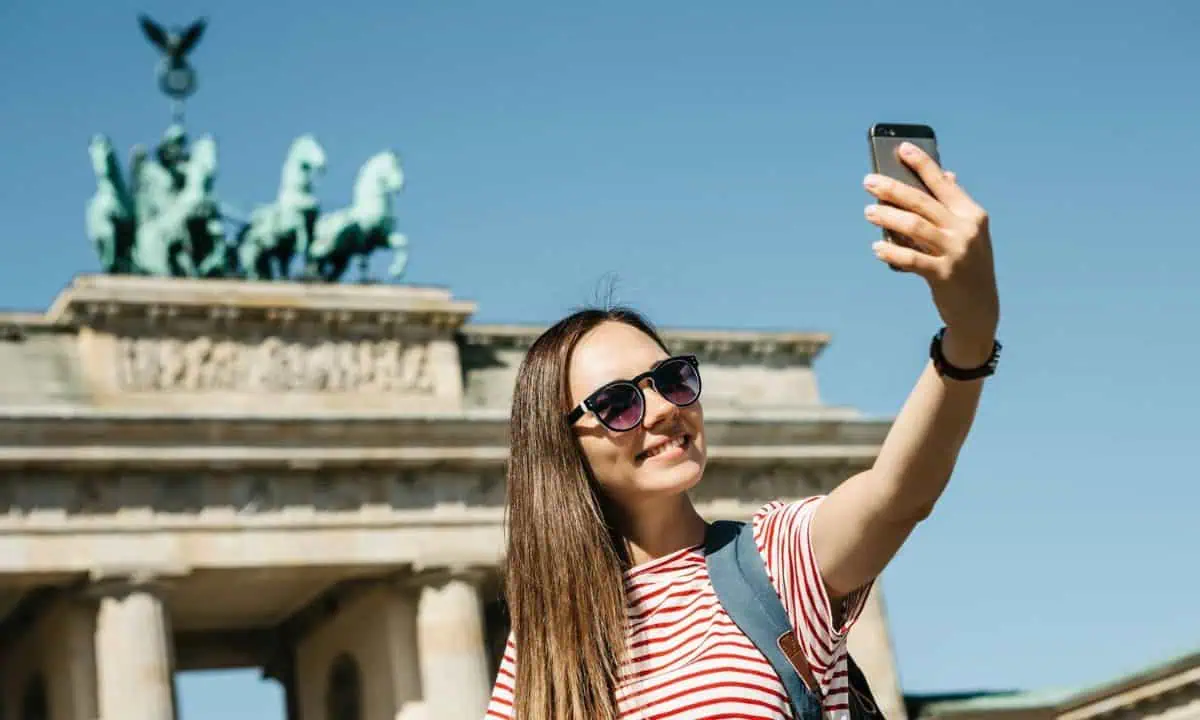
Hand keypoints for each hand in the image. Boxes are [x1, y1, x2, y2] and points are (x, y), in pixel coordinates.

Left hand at [863, 142, 999, 361]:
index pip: (943, 182)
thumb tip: (946, 174)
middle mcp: (966, 229)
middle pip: (922, 202)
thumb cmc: (966, 264)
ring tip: (868, 212)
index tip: (901, 148)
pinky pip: (911, 259)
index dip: (922, 163)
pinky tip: (876, 247)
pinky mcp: (944, 275)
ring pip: (914, 226)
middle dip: (892, 189)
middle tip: (868, 182)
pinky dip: (891, 252)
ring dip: (887, 217)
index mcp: (972, 213)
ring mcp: (956, 252)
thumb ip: (952, 206)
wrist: (980, 309)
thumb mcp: (966, 234)